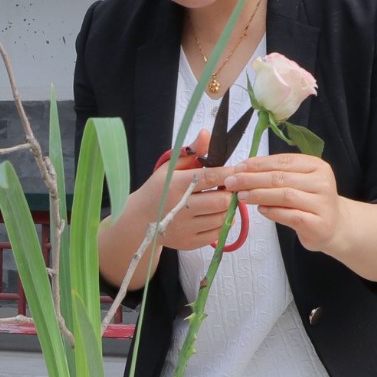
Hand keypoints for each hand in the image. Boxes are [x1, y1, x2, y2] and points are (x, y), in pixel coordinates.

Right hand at [137, 129, 236, 251]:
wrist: (139, 221)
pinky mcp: (189, 242)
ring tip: (222, 200)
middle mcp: (181, 208)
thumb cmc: (158, 190)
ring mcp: (185, 227)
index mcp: (176, 185)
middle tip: (229, 188)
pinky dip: (221, 223)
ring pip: (222, 218)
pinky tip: (214, 214)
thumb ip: (192, 152)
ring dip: (227, 208)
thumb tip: (208, 134)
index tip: (238, 171)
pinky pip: (217, 233)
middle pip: (221, 201)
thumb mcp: (170, 167)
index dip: (228, 174)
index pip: (210, 178)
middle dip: (230, 193)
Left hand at [224, 152, 342, 251]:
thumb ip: (276, 175)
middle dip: (252, 179)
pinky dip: (273, 212)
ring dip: (259, 195)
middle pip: (280, 177)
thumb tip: (242, 171)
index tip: (237, 168)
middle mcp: (322, 182)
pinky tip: (260, 210)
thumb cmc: (310, 201)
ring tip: (240, 196)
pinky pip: (291, 215)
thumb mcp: (297, 182)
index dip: (257, 164)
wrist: (335, 226)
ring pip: (285, 195)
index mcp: (316, 165)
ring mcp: (323, 203)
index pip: (282, 161)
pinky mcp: (319, 224)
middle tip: (231, 183)